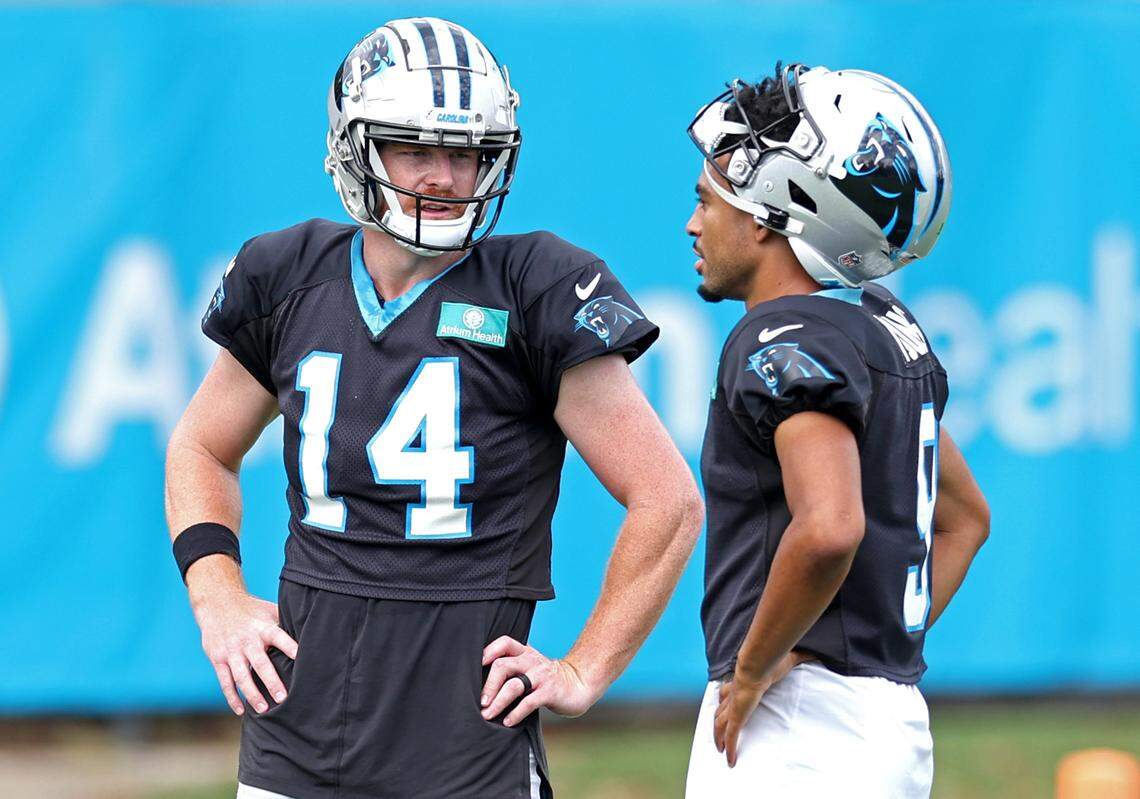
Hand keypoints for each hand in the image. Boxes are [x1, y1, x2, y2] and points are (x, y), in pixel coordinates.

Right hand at [192, 589, 297, 715]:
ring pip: (242, 676)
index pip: (279, 637)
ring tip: (263, 709)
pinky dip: (232, 697)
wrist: (217, 603)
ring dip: (252, 694)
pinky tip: (241, 711)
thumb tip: (311, 630)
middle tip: (282, 698)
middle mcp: (247, 640)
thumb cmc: (251, 609)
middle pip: (261, 663)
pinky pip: (225, 681)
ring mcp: (231, 651)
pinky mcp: (218, 659)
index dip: (290, 647)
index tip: (301, 658)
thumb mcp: (269, 610)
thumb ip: (286, 622)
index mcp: (263, 627)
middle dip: (271, 681)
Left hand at [480, 636, 600, 726]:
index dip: (488, 652)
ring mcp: (541, 676)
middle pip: (503, 666)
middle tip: (481, 703)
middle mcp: (532, 661)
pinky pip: (528, 702)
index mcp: (525, 652)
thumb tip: (482, 686)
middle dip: (488, 686)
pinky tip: (507, 722)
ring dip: (498, 702)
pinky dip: (515, 713)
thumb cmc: (547, 680)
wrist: (579, 685)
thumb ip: (513, 669)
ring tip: (488, 715)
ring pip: (513, 685)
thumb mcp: (530, 667)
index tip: (475, 668)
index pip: (504, 643)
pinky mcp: (549, 692)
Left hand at [714, 651, 812, 766]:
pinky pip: (730, 738)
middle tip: (718, 732)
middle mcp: (733, 696)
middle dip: (718, 721)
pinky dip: (729, 749)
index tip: (725, 702)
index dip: (725, 698)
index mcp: (741, 682)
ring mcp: (733, 708)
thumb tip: (813, 652)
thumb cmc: (770, 661)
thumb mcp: (786, 659)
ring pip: (719, 725)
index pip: (728, 692)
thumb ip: (799, 656)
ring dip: (719, 738)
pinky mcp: (736, 718)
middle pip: (719, 710)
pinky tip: (730, 761)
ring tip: (720, 749)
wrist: (757, 665)